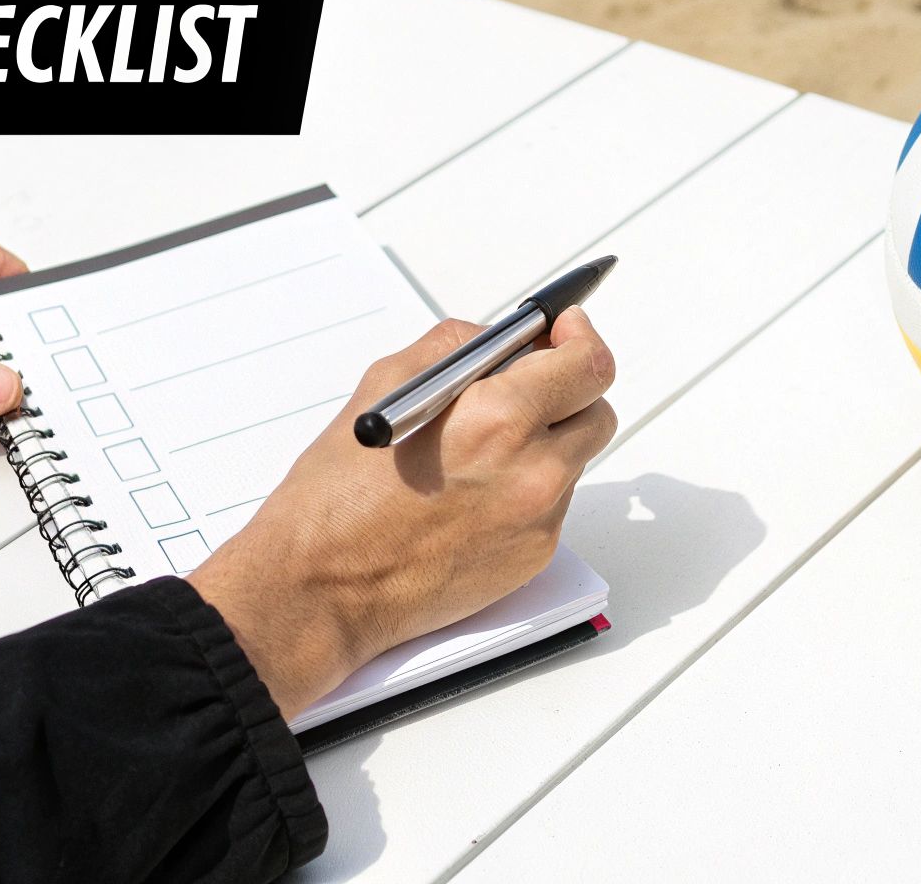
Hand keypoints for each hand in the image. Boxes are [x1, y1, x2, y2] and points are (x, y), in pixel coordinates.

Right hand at [188, 307, 616, 718]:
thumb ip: (457, 347)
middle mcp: (533, 471)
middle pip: (598, 411)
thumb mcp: (386, 384)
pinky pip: (552, 504)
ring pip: (574, 458)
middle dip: (568, 391)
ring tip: (479, 452)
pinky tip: (470, 495)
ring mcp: (539, 520)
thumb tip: (503, 340)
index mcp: (499, 418)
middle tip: (527, 385)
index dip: (580, 339)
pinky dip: (525, 488)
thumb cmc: (337, 495)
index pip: (588, 364)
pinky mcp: (533, 557)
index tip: (565, 331)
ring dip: (546, 440)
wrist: (321, 588)